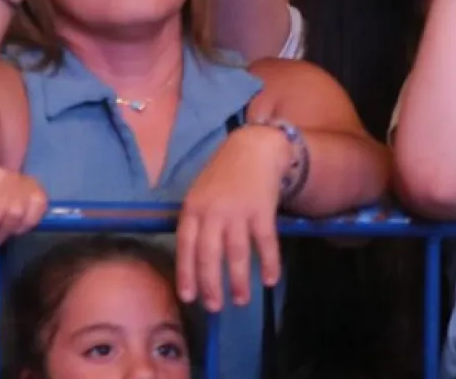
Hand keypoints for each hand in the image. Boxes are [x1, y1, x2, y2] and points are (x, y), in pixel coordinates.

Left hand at [175, 125, 288, 311]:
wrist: (252, 149)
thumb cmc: (222, 176)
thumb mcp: (199, 194)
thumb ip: (196, 223)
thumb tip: (193, 261)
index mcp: (192, 208)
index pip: (185, 246)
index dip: (186, 273)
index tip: (188, 297)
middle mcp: (212, 212)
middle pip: (209, 254)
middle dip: (210, 284)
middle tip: (214, 307)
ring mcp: (237, 211)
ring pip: (236, 253)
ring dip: (238, 280)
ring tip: (240, 301)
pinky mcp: (262, 211)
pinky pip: (265, 243)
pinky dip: (269, 264)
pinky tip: (270, 280)